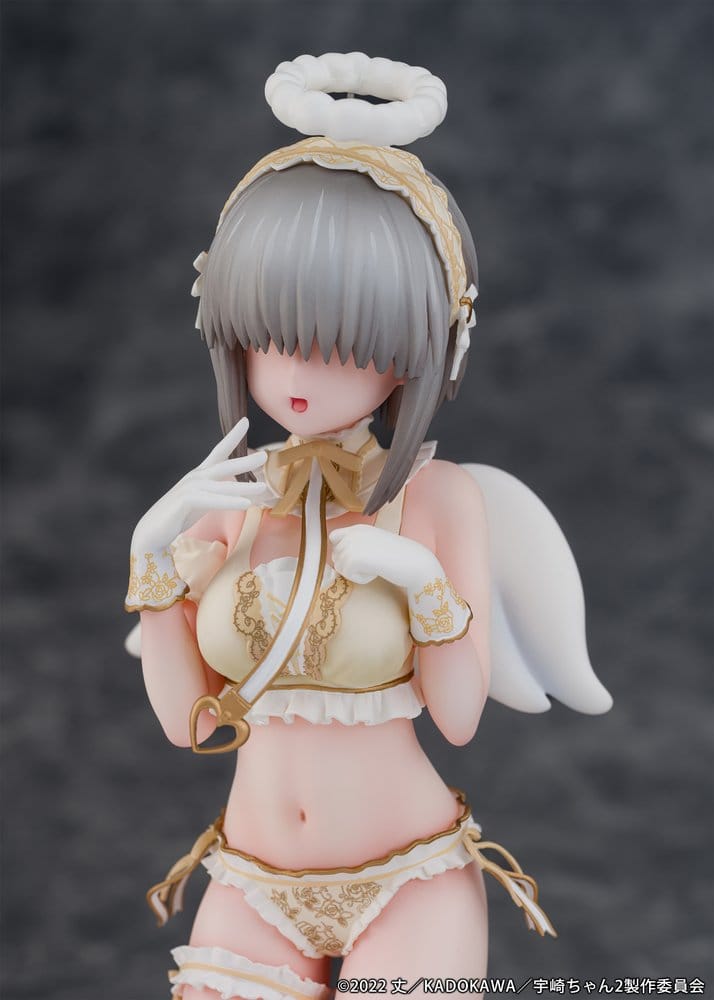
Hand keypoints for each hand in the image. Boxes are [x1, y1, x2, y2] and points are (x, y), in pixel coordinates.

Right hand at [126, 418, 266, 610]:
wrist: (153, 530)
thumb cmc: (180, 515)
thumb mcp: (203, 500)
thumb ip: (219, 492)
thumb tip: (241, 490)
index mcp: (201, 475)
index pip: (219, 451)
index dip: (232, 436)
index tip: (245, 421)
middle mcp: (196, 478)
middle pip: (223, 466)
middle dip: (244, 461)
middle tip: (264, 457)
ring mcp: (190, 488)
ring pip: (221, 486)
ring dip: (243, 487)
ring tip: (262, 487)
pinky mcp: (186, 501)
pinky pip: (212, 501)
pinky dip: (229, 501)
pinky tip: (246, 504)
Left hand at [329, 524, 471, 645]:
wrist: (415, 562)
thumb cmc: (398, 557)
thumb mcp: (374, 544)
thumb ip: (356, 545)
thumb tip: (335, 559)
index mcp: (358, 527)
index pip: (334, 537)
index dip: (343, 551)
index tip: (362, 557)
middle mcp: (353, 532)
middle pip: (336, 556)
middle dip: (351, 565)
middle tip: (373, 563)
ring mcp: (353, 544)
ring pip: (340, 567)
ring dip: (356, 573)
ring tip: (376, 566)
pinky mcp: (354, 558)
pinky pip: (348, 575)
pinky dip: (361, 579)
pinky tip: (376, 571)